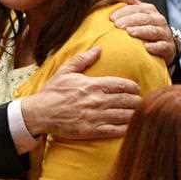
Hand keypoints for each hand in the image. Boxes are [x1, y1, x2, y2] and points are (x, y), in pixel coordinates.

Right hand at [21, 46, 141, 138]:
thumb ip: (83, 59)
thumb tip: (98, 48)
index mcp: (93, 85)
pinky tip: (130, 127)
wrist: (40, 113)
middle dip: (138, 101)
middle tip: (140, 102)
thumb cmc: (52, 92)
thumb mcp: (66, 71)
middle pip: (128, 100)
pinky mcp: (92, 131)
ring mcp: (96, 116)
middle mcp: (97, 100)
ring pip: (125, 116)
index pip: (123, 84)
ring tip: (138, 114)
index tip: (136, 89)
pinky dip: (127, 129)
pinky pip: (116, 131)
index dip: (134, 87)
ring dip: (135, 115)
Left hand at [110, 0, 175, 64]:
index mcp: (150, 11)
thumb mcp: (138, 15)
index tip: (111, 18)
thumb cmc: (145, 28)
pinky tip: (146, 47)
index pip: (137, 8)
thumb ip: (129, 4)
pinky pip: (162, 46)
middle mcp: (159, 20)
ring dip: (141, 31)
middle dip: (130, 21)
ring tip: (129, 32)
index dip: (124, 11)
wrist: (164, 46)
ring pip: (153, 31)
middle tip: (117, 25)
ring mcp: (165, 34)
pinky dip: (155, 47)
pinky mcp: (169, 48)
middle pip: (144, 18)